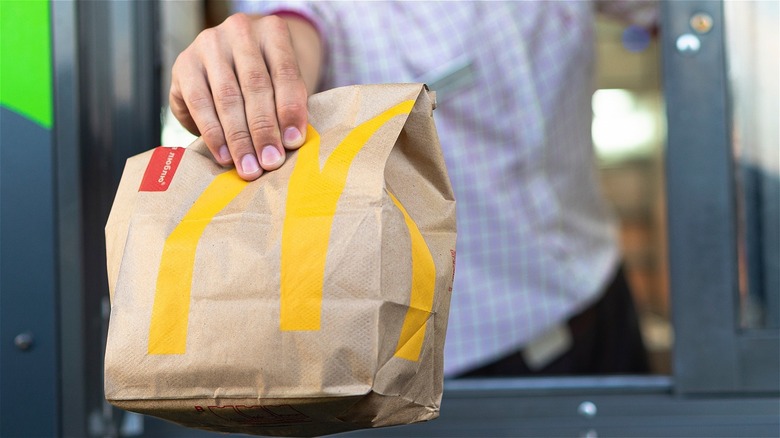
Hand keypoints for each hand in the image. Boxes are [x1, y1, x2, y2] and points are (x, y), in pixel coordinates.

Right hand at [170, 13, 320, 180]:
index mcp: (273, 32)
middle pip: (255, 86)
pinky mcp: (185, 64)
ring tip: (249, 167)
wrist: (231, 61)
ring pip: (227, 97)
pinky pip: (199, 103)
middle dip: (264, 130)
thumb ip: (288, 106)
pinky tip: (224, 156)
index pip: (285, 73)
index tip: (293, 142)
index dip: (290, 110)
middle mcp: (240, 31)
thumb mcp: (283, 84)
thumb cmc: (267, 79)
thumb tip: (289, 144)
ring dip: (239, 138)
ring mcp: (209, 44)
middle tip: (270, 162)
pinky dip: (213, 134)